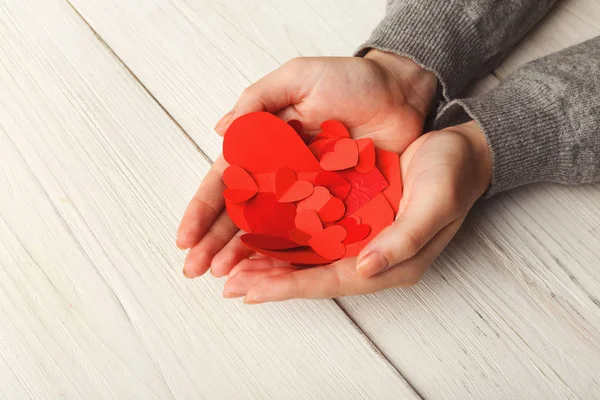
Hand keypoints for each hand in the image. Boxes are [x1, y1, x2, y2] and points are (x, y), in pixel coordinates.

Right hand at [177, 51, 437, 277]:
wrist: (400, 92)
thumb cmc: (350, 79)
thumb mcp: (299, 77)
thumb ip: (258, 100)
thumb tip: (220, 129)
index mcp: (265, 145)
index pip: (226, 182)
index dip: (203, 210)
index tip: (184, 239)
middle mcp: (281, 175)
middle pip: (241, 213)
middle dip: (215, 242)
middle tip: (194, 270)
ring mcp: (307, 194)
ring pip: (268, 231)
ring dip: (244, 254)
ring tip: (224, 278)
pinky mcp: (336, 205)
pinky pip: (308, 234)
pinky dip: (287, 253)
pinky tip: (268, 272)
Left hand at [223, 121, 491, 302]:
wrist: (460, 149)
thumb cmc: (452, 177)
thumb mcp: (435, 205)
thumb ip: (404, 239)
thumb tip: (365, 268)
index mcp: (389, 262)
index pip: (329, 281)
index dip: (287, 287)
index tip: (249, 290)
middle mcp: (367, 254)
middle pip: (309, 273)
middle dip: (267, 279)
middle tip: (226, 281)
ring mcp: (357, 234)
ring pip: (304, 253)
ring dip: (268, 259)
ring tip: (230, 263)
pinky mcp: (350, 213)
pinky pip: (311, 229)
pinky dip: (282, 232)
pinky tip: (256, 229)